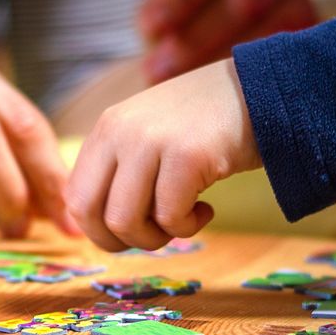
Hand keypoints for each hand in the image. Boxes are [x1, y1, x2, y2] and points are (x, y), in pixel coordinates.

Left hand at [65, 58, 261, 251]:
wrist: (260, 92)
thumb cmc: (204, 125)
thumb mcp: (148, 135)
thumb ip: (120, 170)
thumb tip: (100, 228)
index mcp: (106, 128)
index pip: (75, 196)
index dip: (97, 229)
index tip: (128, 233)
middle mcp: (121, 131)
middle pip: (90, 214)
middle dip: (119, 242)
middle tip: (153, 235)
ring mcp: (152, 141)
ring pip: (126, 222)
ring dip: (156, 237)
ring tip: (183, 221)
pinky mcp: (187, 156)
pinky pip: (170, 218)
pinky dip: (188, 227)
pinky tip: (206, 209)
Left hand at [138, 0, 316, 83]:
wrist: (204, 75)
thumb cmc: (179, 37)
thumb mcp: (159, 21)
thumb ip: (157, 20)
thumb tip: (157, 39)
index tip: (154, 28)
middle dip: (205, 33)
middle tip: (167, 67)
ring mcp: (298, 6)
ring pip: (279, 26)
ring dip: (235, 60)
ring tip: (198, 89)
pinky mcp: (311, 48)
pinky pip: (297, 60)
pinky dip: (265, 79)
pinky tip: (235, 98)